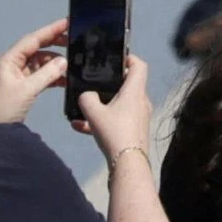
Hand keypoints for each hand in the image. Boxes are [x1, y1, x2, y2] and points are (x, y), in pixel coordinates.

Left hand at [0, 21, 69, 124]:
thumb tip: (64, 61)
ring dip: (55, 62)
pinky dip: (52, 75)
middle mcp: (13, 63)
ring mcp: (17, 74)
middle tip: (75, 40)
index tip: (68, 22)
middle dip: (55, 44)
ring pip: (41, 61)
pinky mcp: (22, 85)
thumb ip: (47, 74)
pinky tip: (65, 79)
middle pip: (37, 47)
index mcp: (9, 59)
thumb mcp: (27, 89)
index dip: (51, 30)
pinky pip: (41, 74)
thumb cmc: (4, 108)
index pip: (33, 39)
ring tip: (73, 63)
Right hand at [72, 48, 154, 162]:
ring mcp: (139, 117)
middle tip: (94, 82)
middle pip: (128, 85)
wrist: (128, 163)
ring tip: (82, 109)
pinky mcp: (134, 130)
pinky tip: (80, 127)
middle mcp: (141, 101)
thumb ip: (86, 99)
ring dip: (102, 105)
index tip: (115, 57)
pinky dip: (102, 120)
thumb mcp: (94, 112)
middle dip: (110, 83)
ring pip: (119, 104)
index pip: (139, 66)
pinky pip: (116, 120)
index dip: (129, 58)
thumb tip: (86, 95)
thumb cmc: (114, 132)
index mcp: (135, 91)